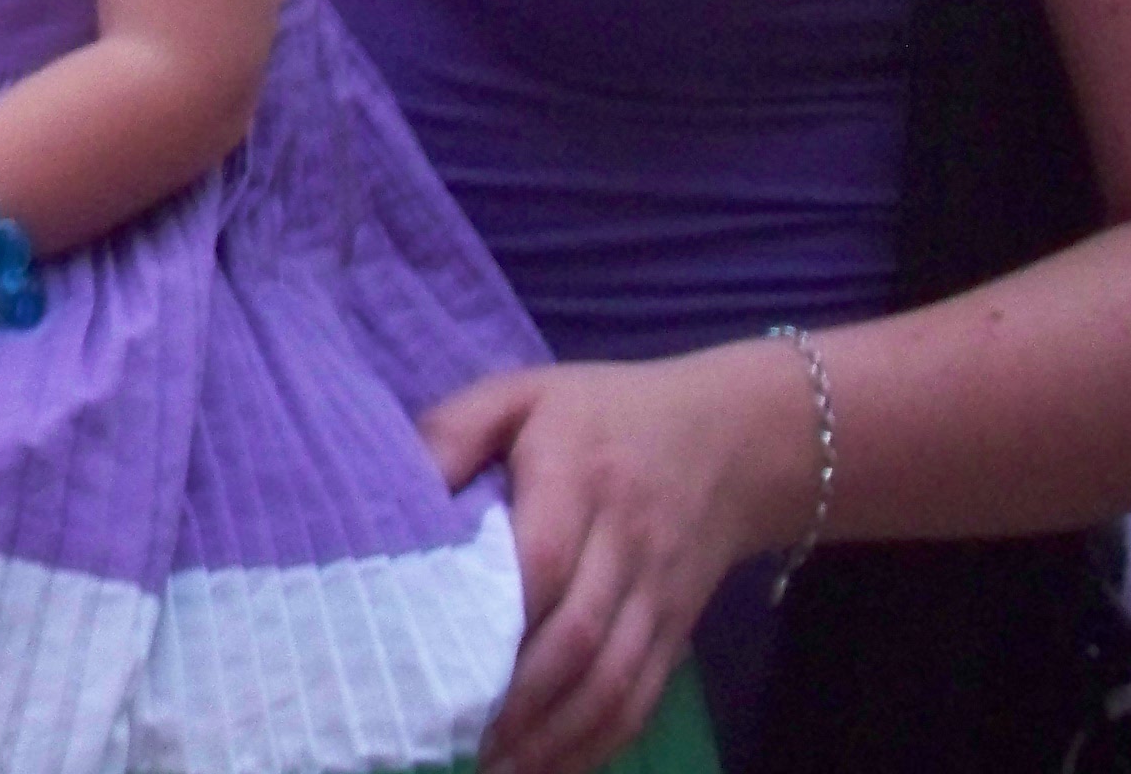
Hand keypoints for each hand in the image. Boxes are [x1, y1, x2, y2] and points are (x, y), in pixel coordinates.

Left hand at [424, 345, 811, 773]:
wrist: (730, 439)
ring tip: (497, 766)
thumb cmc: (601, 414)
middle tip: (456, 735)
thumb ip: (454, 430)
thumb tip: (400, 486)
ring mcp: (659, 595)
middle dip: (519, 698)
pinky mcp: (677, 630)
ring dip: (557, 735)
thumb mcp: (522, 393)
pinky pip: (644, 696)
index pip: (543, 559)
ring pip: (615, 681)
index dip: (496, 616)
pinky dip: (602, 741)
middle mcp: (627, 544)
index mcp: (580, 478)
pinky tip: (555, 766)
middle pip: (579, 636)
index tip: (439, 656)